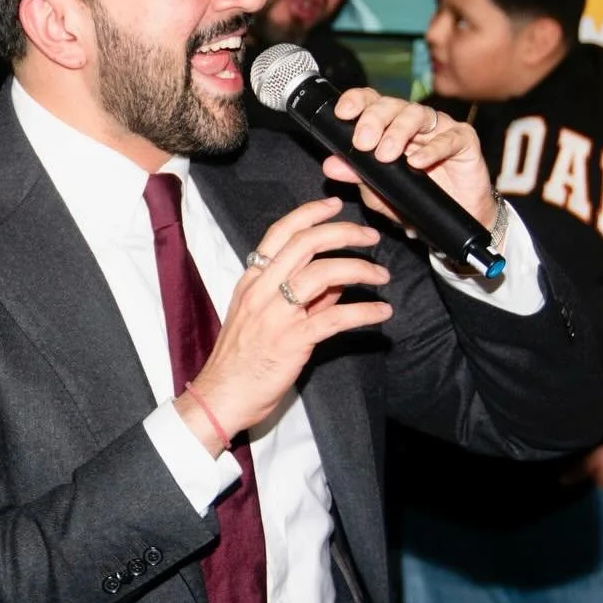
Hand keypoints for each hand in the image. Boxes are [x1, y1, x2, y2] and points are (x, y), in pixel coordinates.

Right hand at [180, 197, 392, 444]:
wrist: (221, 396)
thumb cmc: (239, 360)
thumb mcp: (261, 318)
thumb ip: (299, 297)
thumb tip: (336, 282)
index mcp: (251, 281)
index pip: (280, 233)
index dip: (310, 214)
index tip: (334, 206)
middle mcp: (261, 291)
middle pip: (306, 244)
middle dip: (345, 233)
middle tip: (371, 237)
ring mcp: (276, 315)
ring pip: (323, 274)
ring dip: (360, 270)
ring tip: (381, 276)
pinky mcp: (292, 341)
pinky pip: (335, 318)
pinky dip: (364, 311)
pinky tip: (381, 312)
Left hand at [321, 90, 497, 231]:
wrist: (446, 223)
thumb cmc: (411, 200)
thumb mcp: (376, 192)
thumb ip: (355, 176)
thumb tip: (330, 165)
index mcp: (388, 126)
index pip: (370, 102)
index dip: (356, 101)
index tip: (343, 113)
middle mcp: (412, 122)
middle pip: (392, 105)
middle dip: (374, 119)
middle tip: (363, 142)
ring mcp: (439, 128)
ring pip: (417, 114)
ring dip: (398, 132)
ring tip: (385, 155)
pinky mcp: (464, 140)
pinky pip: (449, 137)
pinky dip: (432, 149)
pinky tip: (417, 162)